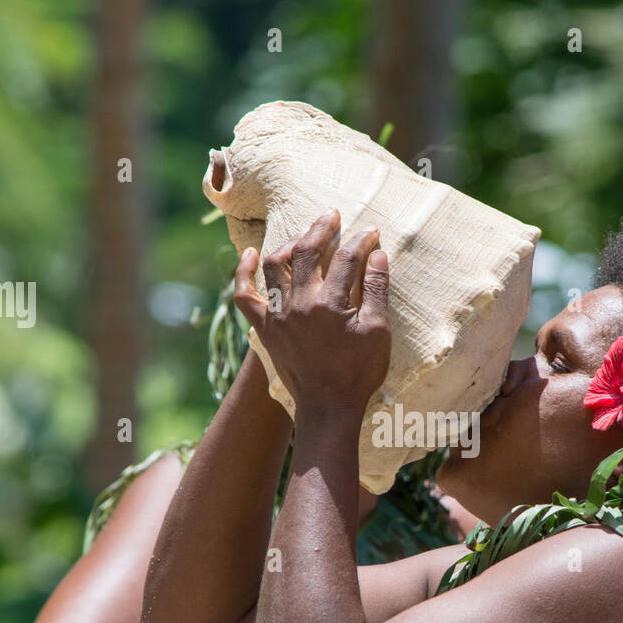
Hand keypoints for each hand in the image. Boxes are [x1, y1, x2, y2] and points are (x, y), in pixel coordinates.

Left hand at [234, 208, 390, 415]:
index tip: (372, 232)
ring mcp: (278, 315)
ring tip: (304, 234)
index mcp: (331, 304)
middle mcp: (300, 304)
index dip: (362, 240)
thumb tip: (378, 255)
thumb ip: (378, 291)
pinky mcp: (264, 328)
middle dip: (321, 228)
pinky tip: (250, 255)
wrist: (327, 408)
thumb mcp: (378, 332)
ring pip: (275, 264)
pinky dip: (244, 272)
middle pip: (307, 251)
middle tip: (333, 214)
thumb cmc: (358, 373)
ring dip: (289, 243)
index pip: (347, 258)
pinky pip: (245, 295)